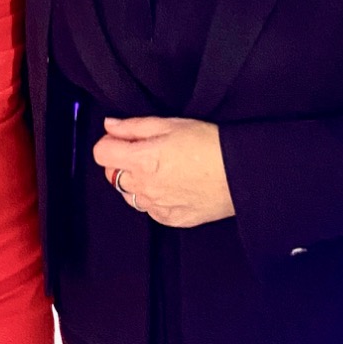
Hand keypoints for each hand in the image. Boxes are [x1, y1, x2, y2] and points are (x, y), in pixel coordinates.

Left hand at [93, 116, 235, 228]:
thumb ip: (134, 126)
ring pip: (129, 194)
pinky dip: (154, 198)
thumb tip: (110, 126)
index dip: (109, 143)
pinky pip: (149, 209)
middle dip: (122, 162)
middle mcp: (144, 186)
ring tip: (162, 170)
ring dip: (136, 182)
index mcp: (141, 160)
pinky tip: (173, 185)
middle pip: (112, 175)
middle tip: (146, 152)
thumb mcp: (171, 124)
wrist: (241, 174)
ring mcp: (156, 206)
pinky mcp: (170, 219)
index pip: (101, 154)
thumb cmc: (211, 145)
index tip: (120, 140)